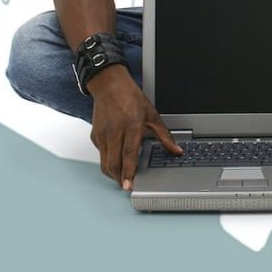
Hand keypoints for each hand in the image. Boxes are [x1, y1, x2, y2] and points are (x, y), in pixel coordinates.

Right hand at [87, 65, 181, 189]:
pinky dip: (109, 160)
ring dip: (113, 172)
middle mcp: (114, 131)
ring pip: (104, 162)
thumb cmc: (130, 97)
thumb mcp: (152, 114)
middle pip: (113, 163)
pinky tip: (117, 159)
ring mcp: (102, 135)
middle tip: (128, 185)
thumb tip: (176, 150)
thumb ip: (164, 135)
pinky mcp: (95, 136)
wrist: (109, 85)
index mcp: (131, 125)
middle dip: (120, 178)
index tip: (128, 185)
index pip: (128, 154)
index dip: (129, 171)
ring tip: (123, 177)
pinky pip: (101, 154)